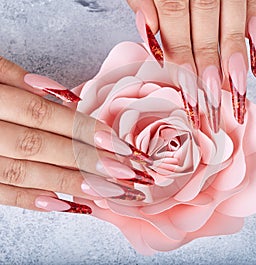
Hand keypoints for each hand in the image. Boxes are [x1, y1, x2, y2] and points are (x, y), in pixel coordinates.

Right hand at [0, 56, 151, 213]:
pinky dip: (31, 199)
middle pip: (42, 146)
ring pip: (26, 171)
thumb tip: (63, 96)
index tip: (117, 144)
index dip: (83, 131)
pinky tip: (63, 204)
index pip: (46, 115)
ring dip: (69, 183)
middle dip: (86, 161)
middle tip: (124, 174)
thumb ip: (18, 79)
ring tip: (104, 191)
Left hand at [127, 0, 255, 130]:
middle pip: (207, 22)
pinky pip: (253, 2)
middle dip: (210, 63)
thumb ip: (142, 1)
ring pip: (233, 15)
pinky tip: (255, 56)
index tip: (187, 89)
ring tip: (236, 87)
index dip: (182, 57)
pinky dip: (255, 29)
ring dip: (235, 54)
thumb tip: (154, 37)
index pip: (176, 21)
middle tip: (212, 98)